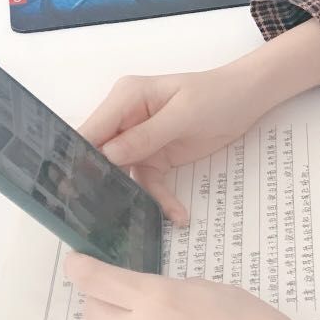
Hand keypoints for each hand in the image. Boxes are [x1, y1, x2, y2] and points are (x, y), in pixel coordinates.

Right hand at [79, 58, 282, 223]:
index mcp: (125, 98)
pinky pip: (149, 183)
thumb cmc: (216, 95)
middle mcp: (125, 119)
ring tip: (131, 224)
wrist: (248, 99)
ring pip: (122, 175)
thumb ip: (146, 135)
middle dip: (99, 183)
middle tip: (94, 216)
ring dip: (130, 198)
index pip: (92, 129)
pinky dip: (160, 200)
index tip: (71, 188)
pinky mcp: (156, 157)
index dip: (79, 157)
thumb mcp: (183, 114)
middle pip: (100, 155)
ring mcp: (139, 140)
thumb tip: (108, 154)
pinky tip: (177, 216)